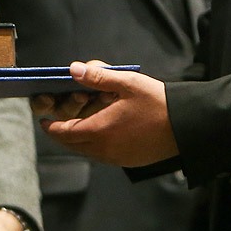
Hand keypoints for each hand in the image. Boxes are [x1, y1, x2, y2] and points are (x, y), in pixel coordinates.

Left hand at [39, 61, 177, 166]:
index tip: (44, 120)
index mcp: (99, 130)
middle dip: (62, 134)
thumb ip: (97, 77)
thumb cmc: (156, 102)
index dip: (51, 127)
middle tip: (56, 123)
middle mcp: (104, 149)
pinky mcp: (128, 162)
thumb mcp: (126, 83)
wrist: (187, 127)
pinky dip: (93, 146)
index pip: (64, 132)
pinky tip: (99, 133)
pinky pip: (102, 156)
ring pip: (87, 152)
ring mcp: (117, 158)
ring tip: (76, 125)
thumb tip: (72, 69)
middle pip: (72, 145)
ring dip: (78, 140)